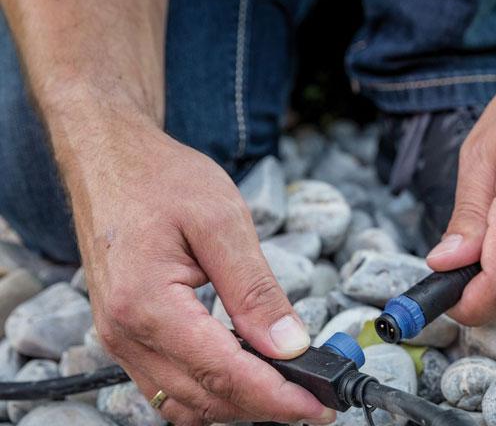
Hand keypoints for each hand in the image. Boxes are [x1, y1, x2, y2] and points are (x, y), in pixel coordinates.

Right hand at [66, 114, 333, 424]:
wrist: (110, 160)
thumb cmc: (161, 179)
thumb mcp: (223, 221)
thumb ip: (256, 289)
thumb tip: (290, 345)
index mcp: (146, 304)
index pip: (222, 372)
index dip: (276, 397)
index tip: (318, 407)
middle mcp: (125, 333)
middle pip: (204, 397)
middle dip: (264, 406)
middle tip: (315, 400)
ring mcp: (120, 339)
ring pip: (184, 401)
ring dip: (237, 404)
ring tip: (288, 390)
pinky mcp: (126, 336)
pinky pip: (168, 384)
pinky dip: (210, 390)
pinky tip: (247, 374)